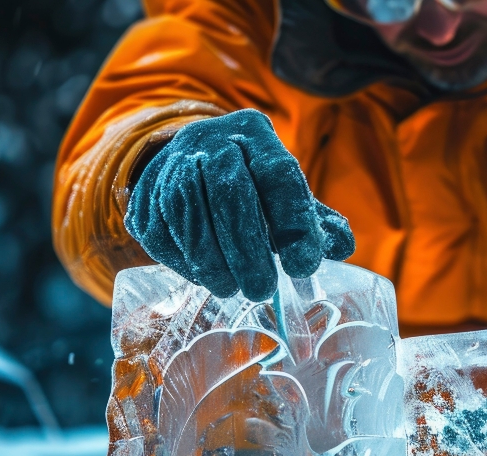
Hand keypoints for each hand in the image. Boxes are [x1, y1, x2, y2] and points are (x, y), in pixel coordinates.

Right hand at [125, 109, 354, 301]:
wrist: (191, 164)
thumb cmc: (253, 188)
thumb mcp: (288, 195)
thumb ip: (317, 221)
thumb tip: (343, 246)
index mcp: (255, 134)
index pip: (278, 173)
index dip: (293, 222)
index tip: (304, 267)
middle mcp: (210, 139)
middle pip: (227, 189)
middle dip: (246, 247)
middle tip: (262, 289)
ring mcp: (170, 163)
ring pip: (185, 208)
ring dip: (210, 258)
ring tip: (232, 290)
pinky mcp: (143, 194)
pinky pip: (158, 228)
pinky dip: (182, 259)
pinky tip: (204, 277)